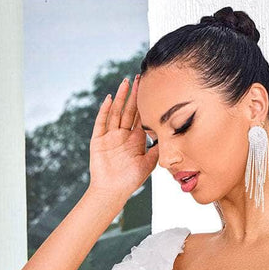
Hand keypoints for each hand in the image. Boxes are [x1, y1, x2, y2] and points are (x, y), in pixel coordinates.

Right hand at [88, 76, 158, 202]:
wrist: (112, 192)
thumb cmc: (130, 182)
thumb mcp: (148, 165)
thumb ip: (157, 150)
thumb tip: (170, 137)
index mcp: (135, 140)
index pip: (141, 117)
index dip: (145, 103)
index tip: (151, 89)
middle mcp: (122, 135)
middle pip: (129, 110)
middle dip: (134, 95)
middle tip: (140, 77)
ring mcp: (110, 136)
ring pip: (116, 112)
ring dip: (120, 97)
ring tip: (126, 82)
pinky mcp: (98, 140)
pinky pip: (101, 122)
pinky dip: (105, 110)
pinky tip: (109, 99)